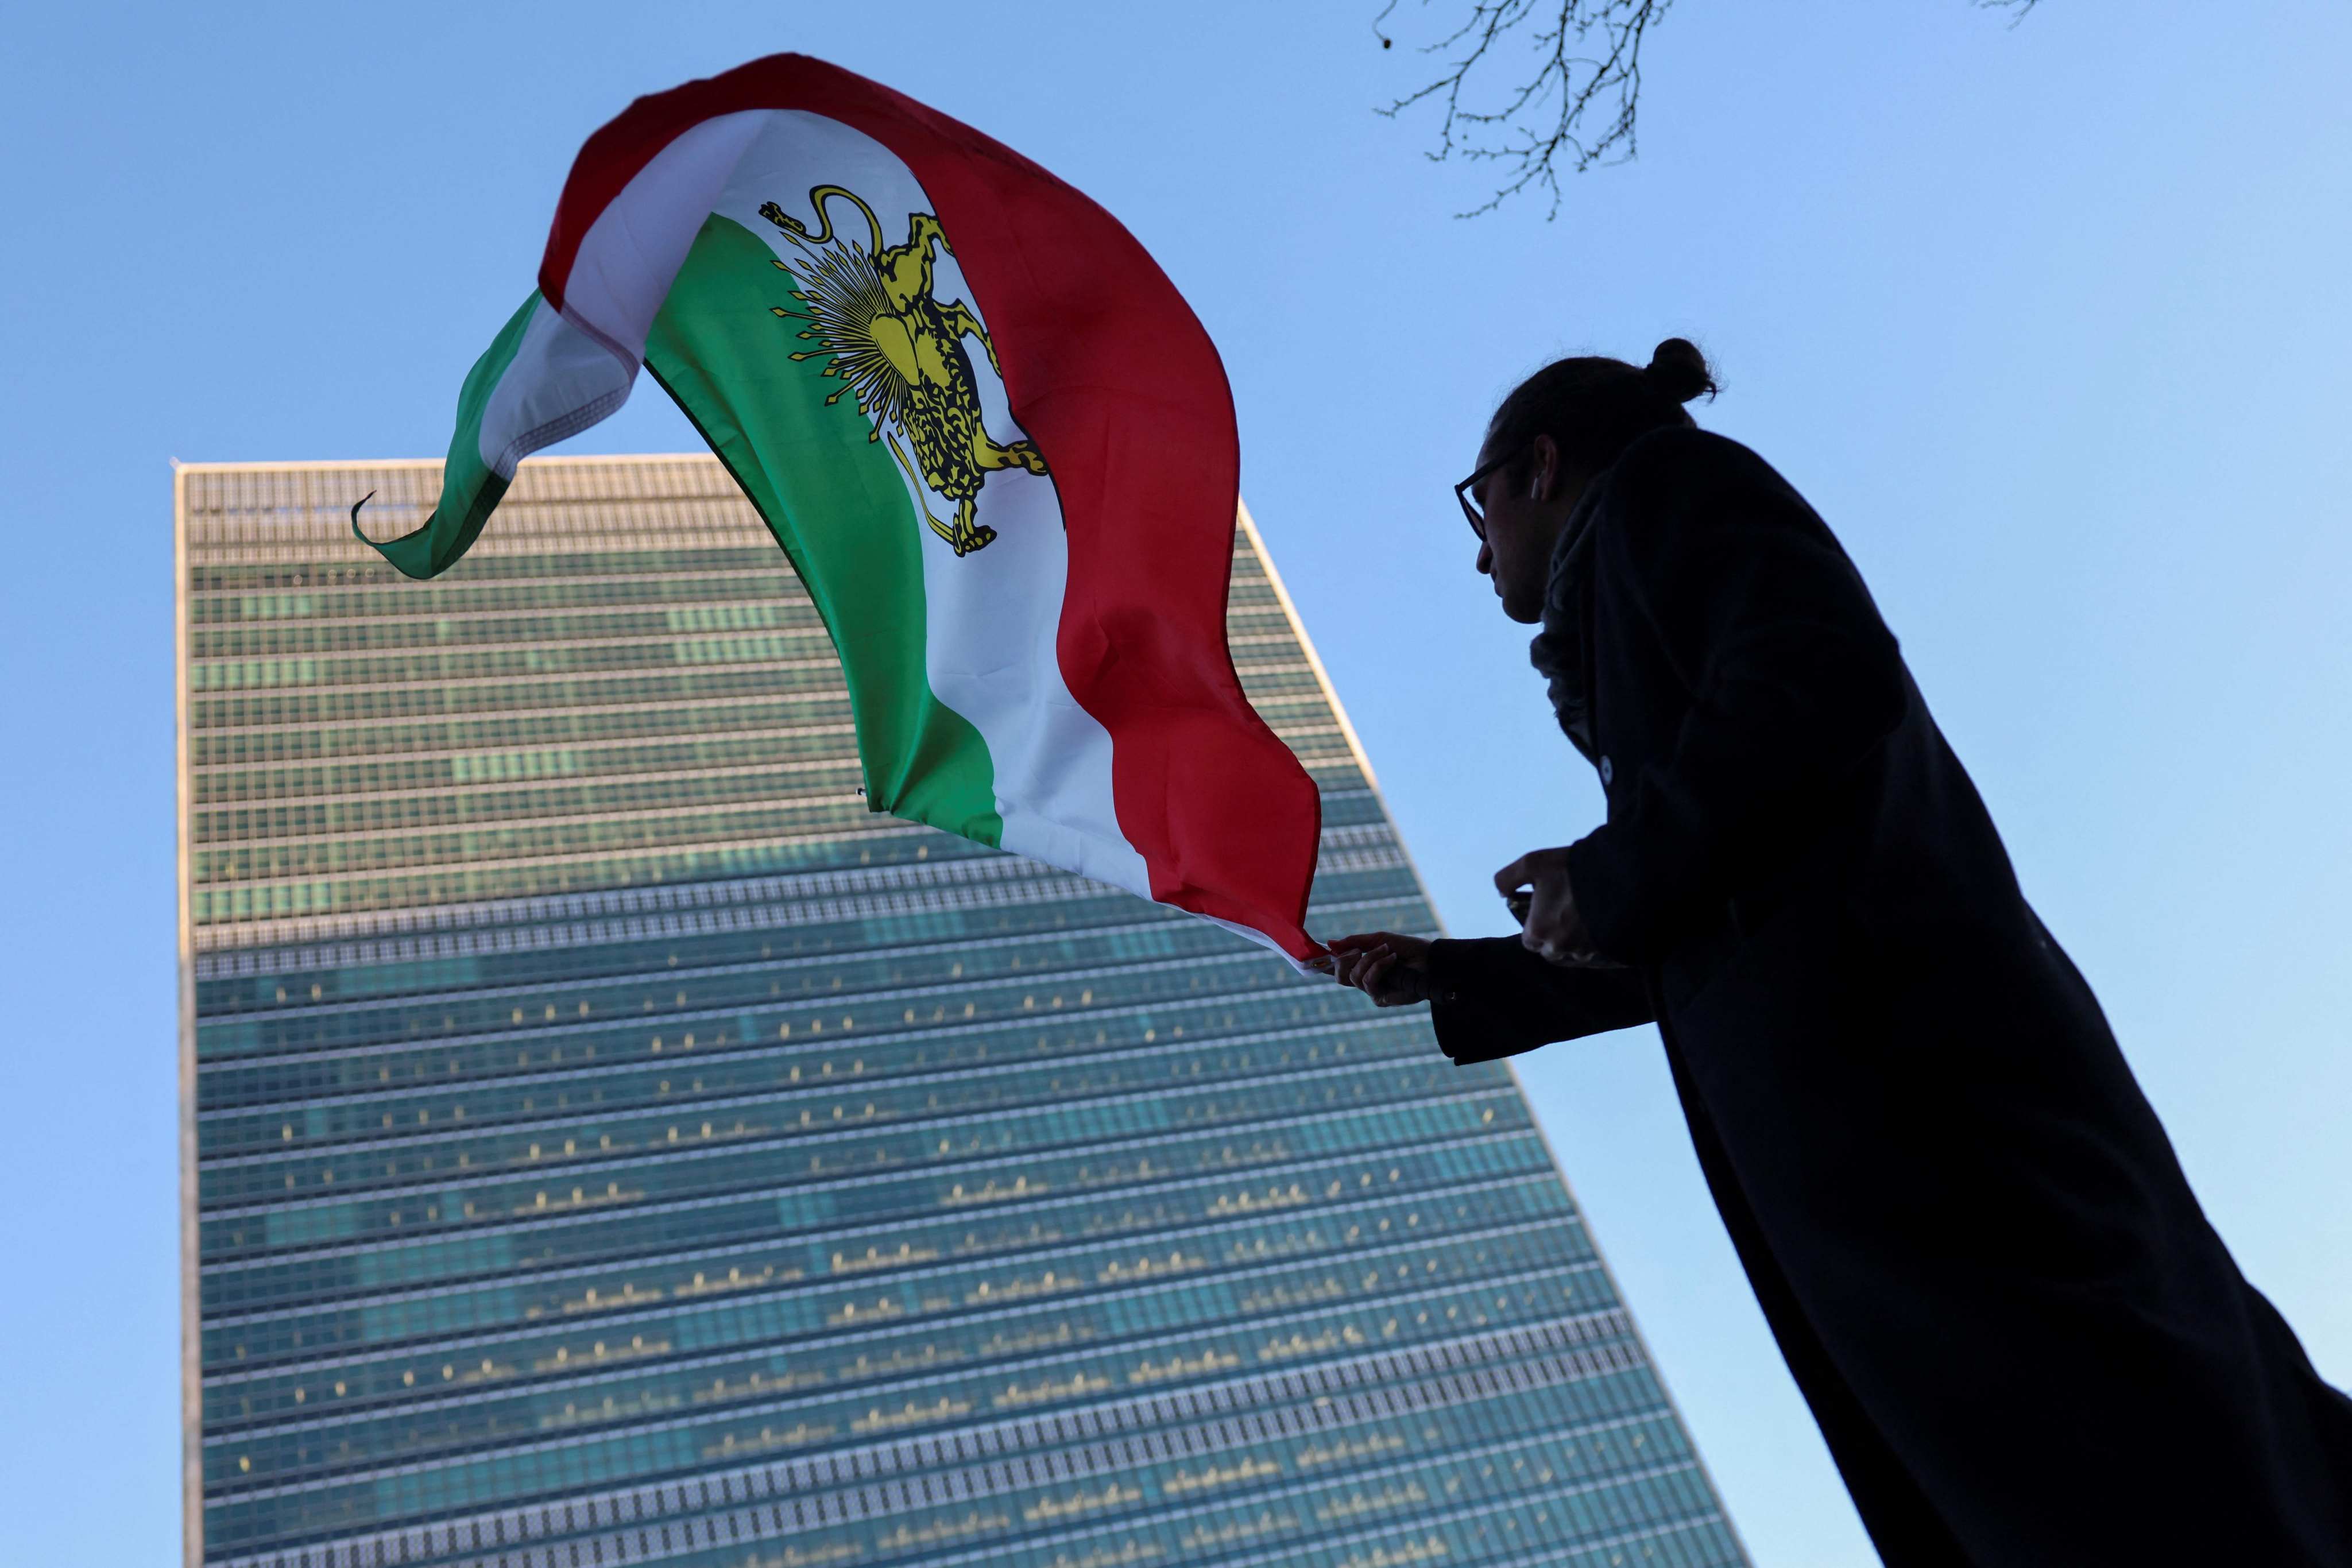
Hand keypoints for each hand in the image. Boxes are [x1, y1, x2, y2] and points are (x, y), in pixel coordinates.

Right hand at [1321, 931, 1434, 1005]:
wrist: (1431, 959)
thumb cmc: (1409, 949)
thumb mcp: (1379, 939)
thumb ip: (1354, 942)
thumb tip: (1329, 943)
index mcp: (1363, 966)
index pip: (1339, 968)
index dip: (1324, 964)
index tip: (1311, 958)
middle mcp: (1365, 980)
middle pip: (1339, 977)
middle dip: (1343, 961)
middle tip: (1355, 951)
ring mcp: (1373, 991)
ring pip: (1354, 978)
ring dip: (1369, 960)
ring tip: (1386, 951)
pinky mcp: (1380, 999)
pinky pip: (1368, 983)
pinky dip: (1378, 967)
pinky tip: (1391, 959)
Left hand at [1495, 847, 1617, 967]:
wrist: (1621, 877)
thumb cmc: (1571, 871)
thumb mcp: (1532, 863)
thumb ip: (1508, 878)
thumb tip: (1501, 892)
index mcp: (1539, 933)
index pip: (1529, 940)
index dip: (1536, 923)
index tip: (1546, 908)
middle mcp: (1560, 948)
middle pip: (1551, 948)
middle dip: (1555, 933)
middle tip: (1565, 907)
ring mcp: (1586, 951)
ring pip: (1574, 950)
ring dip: (1575, 936)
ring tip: (1584, 912)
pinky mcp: (1607, 948)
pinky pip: (1594, 948)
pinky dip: (1593, 937)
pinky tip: (1598, 917)